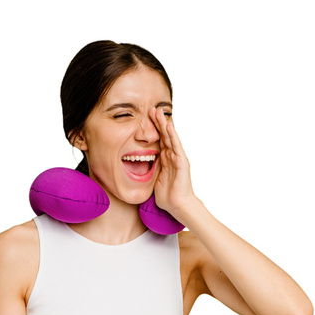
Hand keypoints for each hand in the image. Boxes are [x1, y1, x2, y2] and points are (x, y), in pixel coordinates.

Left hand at [150, 106, 197, 220]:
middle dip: (158, 122)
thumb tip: (133, 168)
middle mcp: (172, 156)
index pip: (158, 140)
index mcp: (165, 159)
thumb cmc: (166, 195)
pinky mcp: (181, 162)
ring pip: (170, 137)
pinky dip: (172, 136)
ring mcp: (177, 158)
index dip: (153, 129)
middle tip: (151, 108)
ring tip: (159, 112)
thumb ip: (148, 170)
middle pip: (164, 135)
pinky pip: (176, 146)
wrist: (177, 205)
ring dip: (164, 124)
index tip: (145, 117)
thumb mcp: (153, 178)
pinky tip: (169, 126)